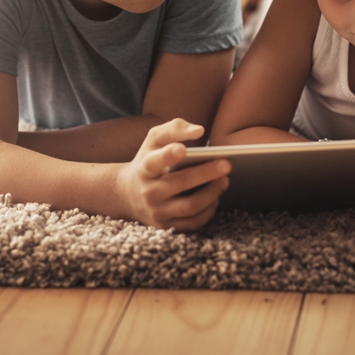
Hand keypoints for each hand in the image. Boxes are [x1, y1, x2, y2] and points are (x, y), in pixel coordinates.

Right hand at [116, 118, 230, 231]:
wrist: (128, 193)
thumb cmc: (149, 159)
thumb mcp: (154, 139)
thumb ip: (174, 128)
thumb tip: (199, 130)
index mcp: (144, 168)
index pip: (153, 162)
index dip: (167, 156)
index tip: (183, 149)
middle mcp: (148, 192)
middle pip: (179, 184)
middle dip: (205, 173)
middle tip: (227, 164)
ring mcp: (157, 212)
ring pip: (190, 206)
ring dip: (212, 193)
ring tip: (225, 179)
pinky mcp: (167, 226)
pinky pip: (192, 223)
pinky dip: (208, 211)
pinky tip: (216, 196)